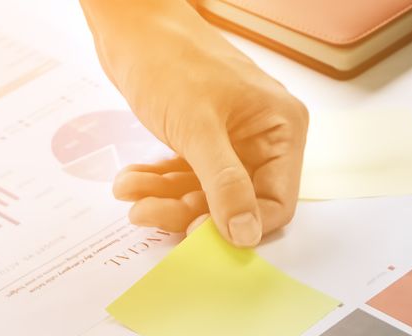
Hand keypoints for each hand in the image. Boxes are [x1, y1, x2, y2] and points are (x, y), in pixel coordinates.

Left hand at [85, 0, 307, 245]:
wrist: (132, 24)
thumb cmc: (171, 59)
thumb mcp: (199, 128)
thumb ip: (225, 185)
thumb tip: (246, 234)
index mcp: (281, 128)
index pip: (275, 202)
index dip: (238, 225)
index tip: (197, 235)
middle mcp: (263, 136)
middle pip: (235, 203)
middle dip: (188, 211)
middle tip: (147, 213)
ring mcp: (232, 139)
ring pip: (205, 195)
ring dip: (166, 199)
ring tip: (131, 192)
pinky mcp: (202, 139)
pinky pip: (186, 177)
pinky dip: (159, 183)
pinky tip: (131, 180)